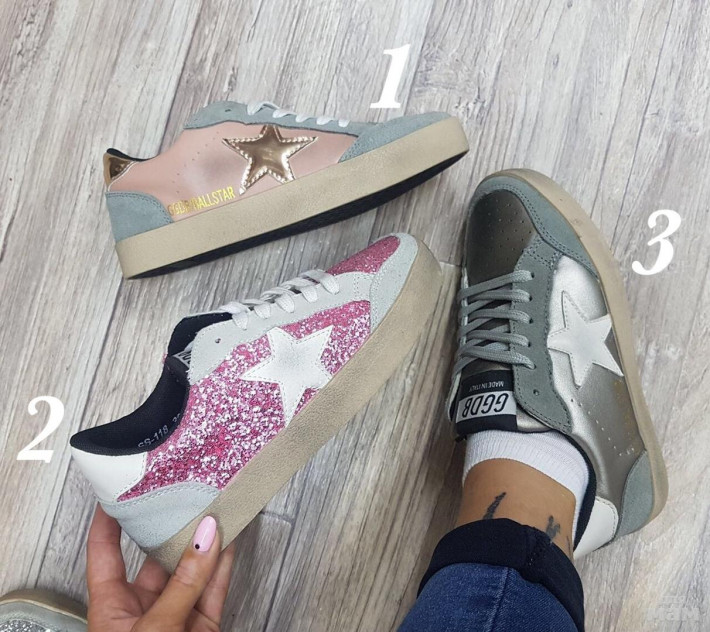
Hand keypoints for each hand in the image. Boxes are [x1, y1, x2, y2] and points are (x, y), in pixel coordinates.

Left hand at [86, 504, 235, 631]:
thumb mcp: (153, 629)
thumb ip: (181, 586)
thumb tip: (204, 541)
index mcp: (111, 607)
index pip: (105, 553)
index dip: (109, 521)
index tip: (117, 492)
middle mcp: (143, 608)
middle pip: (157, 557)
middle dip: (173, 529)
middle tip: (183, 498)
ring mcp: (176, 616)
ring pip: (193, 570)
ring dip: (205, 543)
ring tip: (214, 512)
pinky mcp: (203, 625)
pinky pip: (215, 587)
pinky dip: (225, 563)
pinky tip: (229, 541)